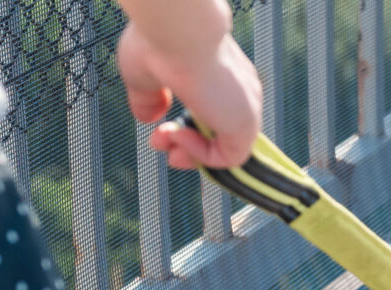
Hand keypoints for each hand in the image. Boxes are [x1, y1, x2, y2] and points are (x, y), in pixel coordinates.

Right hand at [117, 1, 261, 170]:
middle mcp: (238, 93)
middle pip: (221, 135)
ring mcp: (245, 109)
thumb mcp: (144, 75)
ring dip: (191, 152)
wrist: (177, 31)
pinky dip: (202, 155)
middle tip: (158, 142)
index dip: (189, 132)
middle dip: (187, 146)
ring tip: (165, 140)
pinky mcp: (247, 124)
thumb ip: (148, 98)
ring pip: (227, 149)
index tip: (162, 132)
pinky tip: (180, 135)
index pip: (214, 116)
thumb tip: (146, 118)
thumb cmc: (159, 41)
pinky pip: (231, 157)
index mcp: (221, 78)